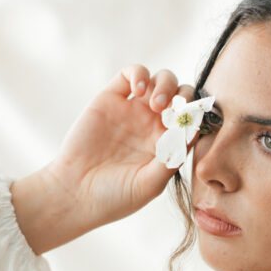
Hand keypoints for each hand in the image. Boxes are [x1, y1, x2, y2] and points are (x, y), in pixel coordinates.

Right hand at [42, 66, 196, 232]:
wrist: (74, 194)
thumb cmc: (114, 196)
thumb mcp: (150, 184)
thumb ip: (171, 159)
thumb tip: (192, 131)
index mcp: (167, 145)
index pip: (191, 120)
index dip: (196, 116)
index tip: (191, 122)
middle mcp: (153, 125)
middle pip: (181, 95)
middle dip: (185, 97)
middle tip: (174, 112)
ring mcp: (132, 111)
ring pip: (160, 81)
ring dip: (166, 85)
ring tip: (156, 104)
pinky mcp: (110, 99)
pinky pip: (130, 74)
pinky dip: (139, 73)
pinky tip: (139, 88)